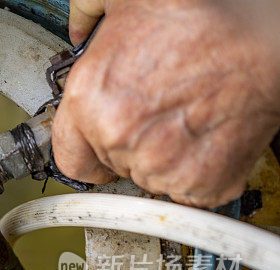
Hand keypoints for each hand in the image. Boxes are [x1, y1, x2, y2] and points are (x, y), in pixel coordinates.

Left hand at [53, 0, 279, 206]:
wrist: (269, 37)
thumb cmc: (205, 18)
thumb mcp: (127, 0)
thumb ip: (89, 12)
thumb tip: (79, 28)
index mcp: (89, 101)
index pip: (69, 157)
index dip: (86, 151)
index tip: (97, 148)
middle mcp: (117, 138)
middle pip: (112, 164)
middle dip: (130, 142)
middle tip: (159, 108)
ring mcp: (158, 166)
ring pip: (148, 177)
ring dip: (163, 156)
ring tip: (187, 114)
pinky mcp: (199, 183)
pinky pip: (185, 191)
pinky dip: (196, 170)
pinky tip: (205, 134)